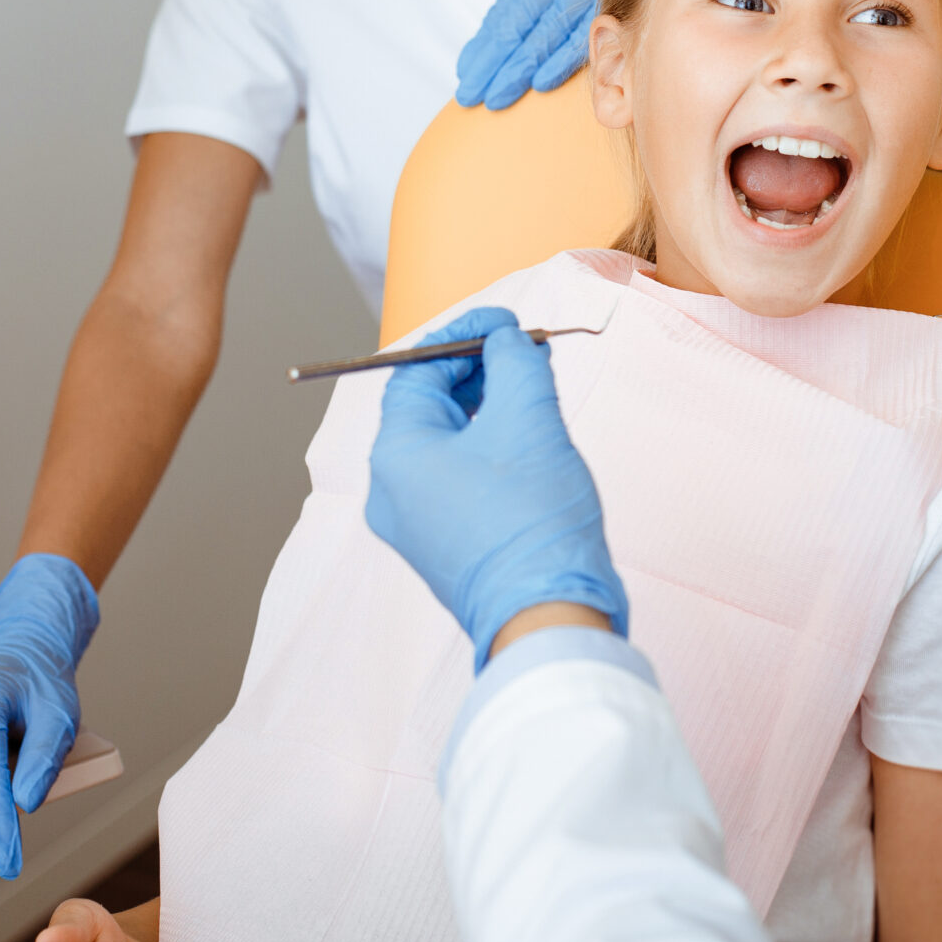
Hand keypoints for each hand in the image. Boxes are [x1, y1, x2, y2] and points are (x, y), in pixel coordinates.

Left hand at [365, 307, 628, 666]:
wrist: (549, 617)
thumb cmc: (534, 521)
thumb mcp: (530, 418)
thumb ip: (516, 361)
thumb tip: (508, 339)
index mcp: (396, 455)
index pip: (417, 371)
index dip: (465, 337)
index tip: (508, 324)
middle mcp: (392, 492)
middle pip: (429, 406)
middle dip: (479, 373)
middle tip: (528, 355)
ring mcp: (416, 525)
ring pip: (447, 444)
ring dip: (489, 410)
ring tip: (536, 394)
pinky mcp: (446, 547)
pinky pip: (459, 480)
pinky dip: (489, 451)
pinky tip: (529, 442)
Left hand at [455, 0, 610, 108]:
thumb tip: (532, 42)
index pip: (514, 2)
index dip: (489, 37)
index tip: (468, 67)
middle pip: (522, 19)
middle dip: (494, 59)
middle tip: (470, 92)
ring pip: (546, 30)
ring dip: (519, 67)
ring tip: (496, 96)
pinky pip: (585, 32)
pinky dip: (561, 58)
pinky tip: (540, 82)